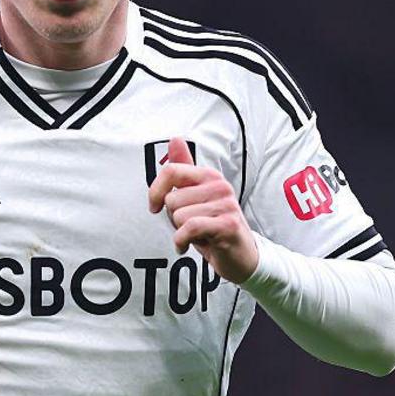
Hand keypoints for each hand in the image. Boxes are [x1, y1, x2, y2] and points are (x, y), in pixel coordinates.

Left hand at [147, 137, 259, 283]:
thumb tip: (175, 139)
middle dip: (174, 218)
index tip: (154, 207)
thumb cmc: (213, 226)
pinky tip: (184, 246)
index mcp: (209, 176)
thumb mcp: (195, 197)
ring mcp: (226, 204)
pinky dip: (181, 241)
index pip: (171, 171)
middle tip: (190, 226)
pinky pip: (190, 228)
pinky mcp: (228, 224)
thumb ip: (183, 170)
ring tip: (196, 235)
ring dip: (180, 232)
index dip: (155, 191)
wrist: (240, 256)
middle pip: (172, 199)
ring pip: (179, 216)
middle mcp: (219, 185)